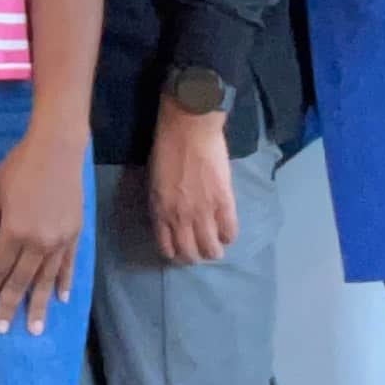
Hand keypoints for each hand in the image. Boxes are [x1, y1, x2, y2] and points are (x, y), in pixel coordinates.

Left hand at [0, 130, 83, 336]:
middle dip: (10, 305)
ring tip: (35, 328)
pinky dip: (64, 283)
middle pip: (21, 280)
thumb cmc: (20, 166)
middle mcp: (39, 242)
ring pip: (47, 280)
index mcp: (15, 231)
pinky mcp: (75, 235)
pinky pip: (68, 266)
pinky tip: (61, 299)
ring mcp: (60, 241)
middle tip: (2, 328)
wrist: (58, 149)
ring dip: (40, 304)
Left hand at [150, 101, 235, 262]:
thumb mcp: (153, 181)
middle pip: (190, 254)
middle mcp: (180, 217)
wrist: (188, 128)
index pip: (166, 248)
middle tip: (200, 250)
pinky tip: (227, 229)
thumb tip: (169, 220)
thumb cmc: (166, 148)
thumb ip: (161, 204)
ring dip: (214, 251)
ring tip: (216, 244)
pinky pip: (230, 232)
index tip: (181, 251)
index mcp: (159, 210)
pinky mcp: (224, 203)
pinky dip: (229, 235)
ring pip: (212, 250)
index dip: (175, 254)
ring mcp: (203, 212)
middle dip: (195, 257)